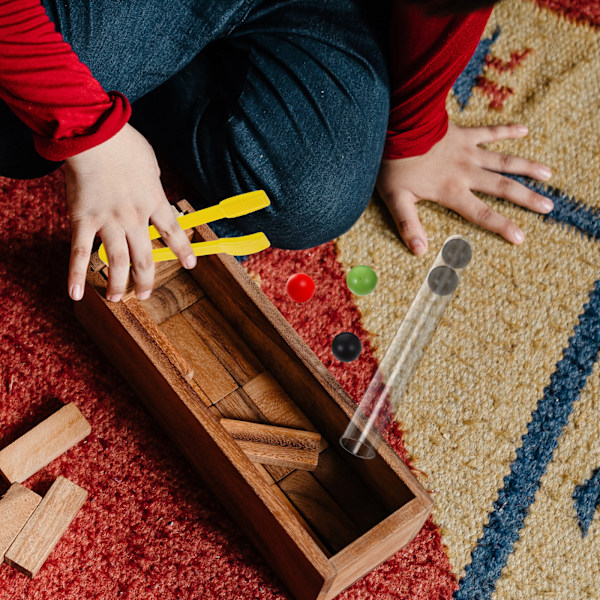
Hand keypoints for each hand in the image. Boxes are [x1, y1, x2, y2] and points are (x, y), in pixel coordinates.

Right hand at [64, 123, 196, 301]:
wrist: (94, 135)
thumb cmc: (123, 143)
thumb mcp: (150, 162)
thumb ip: (152, 180)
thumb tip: (153, 186)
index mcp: (154, 201)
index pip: (173, 232)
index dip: (182, 250)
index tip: (190, 265)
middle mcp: (134, 217)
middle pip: (144, 257)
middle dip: (145, 280)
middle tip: (144, 295)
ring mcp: (108, 221)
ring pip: (117, 261)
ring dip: (118, 283)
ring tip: (117, 298)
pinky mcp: (83, 220)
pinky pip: (79, 252)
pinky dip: (76, 275)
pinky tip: (77, 293)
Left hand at [376, 122, 553, 254]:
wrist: (398, 126)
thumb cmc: (394, 165)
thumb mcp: (396, 200)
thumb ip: (408, 225)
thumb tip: (420, 251)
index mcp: (451, 191)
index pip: (481, 213)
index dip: (502, 226)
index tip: (521, 237)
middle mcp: (466, 173)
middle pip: (502, 187)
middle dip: (527, 198)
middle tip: (548, 206)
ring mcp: (468, 151)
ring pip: (504, 161)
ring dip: (527, 167)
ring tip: (548, 174)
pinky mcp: (464, 134)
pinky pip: (490, 132)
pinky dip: (508, 130)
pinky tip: (525, 129)